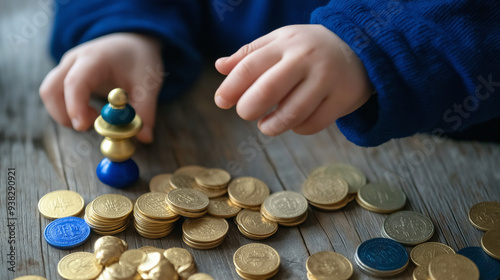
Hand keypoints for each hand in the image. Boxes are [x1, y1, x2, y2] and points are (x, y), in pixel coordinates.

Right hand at [40, 33, 163, 142]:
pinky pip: (56, 96)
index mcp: (94, 58)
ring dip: (65, 113)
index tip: (83, 126)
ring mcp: (66, 67)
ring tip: (95, 117)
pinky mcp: (66, 76)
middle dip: (64, 114)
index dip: (75, 106)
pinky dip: (68, 109)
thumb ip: (145, 110)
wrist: (133, 41)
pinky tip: (91, 112)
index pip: (75, 82)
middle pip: (51, 89)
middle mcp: (73, 61)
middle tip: (88, 127)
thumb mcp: (149, 83)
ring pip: (50, 94)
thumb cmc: (139, 59)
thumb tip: (144, 138)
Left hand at [214, 24, 371, 135]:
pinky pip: (313, 124)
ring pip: (292, 113)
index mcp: (285, 43)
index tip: (220, 102)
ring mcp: (326, 79)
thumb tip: (220, 67)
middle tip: (245, 113)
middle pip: (268, 90)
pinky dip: (298, 129)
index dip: (230, 88)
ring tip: (266, 126)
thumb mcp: (280, 42)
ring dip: (272, 126)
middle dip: (248, 108)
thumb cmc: (308, 48)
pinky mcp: (343, 98)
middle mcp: (306, 59)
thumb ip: (249, 55)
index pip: (249, 66)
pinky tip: (294, 122)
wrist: (360, 48)